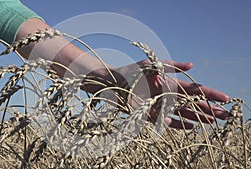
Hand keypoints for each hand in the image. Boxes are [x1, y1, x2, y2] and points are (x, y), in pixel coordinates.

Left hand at [111, 59, 229, 128]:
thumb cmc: (132, 71)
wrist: (113, 82)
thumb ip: (172, 65)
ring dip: (198, 118)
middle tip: (225, 115)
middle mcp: (168, 95)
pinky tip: (190, 126)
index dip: (210, 93)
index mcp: (171, 83)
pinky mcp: (150, 114)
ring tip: (212, 122)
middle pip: (192, 104)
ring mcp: (160, 106)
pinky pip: (167, 121)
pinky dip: (178, 124)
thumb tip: (193, 65)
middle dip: (209, 108)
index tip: (225, 98)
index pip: (195, 89)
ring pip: (183, 113)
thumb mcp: (153, 64)